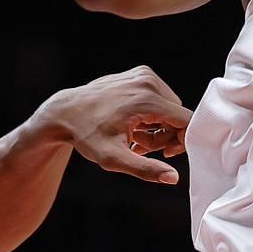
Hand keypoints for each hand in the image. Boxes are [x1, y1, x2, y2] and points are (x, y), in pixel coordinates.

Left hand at [39, 65, 192, 184]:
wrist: (66, 112)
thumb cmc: (87, 136)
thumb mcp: (113, 158)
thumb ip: (145, 169)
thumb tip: (173, 178)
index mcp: (146, 99)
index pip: (186, 121)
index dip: (181, 142)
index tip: (164, 154)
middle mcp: (148, 81)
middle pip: (177, 115)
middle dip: (166, 135)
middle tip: (140, 147)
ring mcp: (144, 74)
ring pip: (170, 107)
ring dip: (159, 125)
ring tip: (134, 136)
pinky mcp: (140, 74)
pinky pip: (160, 97)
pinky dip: (152, 113)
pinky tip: (133, 124)